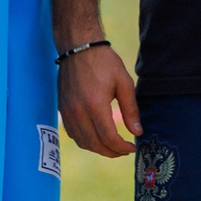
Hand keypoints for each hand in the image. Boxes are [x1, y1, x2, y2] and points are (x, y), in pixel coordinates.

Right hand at [58, 43, 139, 157]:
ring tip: (112, 146)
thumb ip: (131, 109)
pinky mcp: (62, 109)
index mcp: (95, 105)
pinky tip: (97, 137)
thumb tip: (137, 132)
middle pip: (94, 145)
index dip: (122, 147)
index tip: (132, 147)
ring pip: (82, 142)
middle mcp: (78, 112)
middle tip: (124, 150)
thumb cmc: (103, 62)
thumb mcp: (124, 82)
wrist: (78, 47)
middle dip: (112, 152)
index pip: (109, 138)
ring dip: (98, 149)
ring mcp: (67, 112)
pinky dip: (86, 141)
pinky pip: (73, 134)